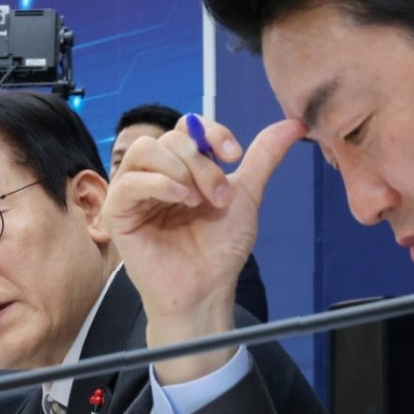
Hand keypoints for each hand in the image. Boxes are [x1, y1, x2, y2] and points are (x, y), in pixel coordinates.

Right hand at [101, 115, 305, 381]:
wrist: (206, 289)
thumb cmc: (220, 249)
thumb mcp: (245, 195)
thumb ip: (263, 158)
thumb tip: (295, 124)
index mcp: (181, 166)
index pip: (188, 126)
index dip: (212, 133)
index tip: (235, 155)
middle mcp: (156, 173)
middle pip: (171, 138)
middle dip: (202, 163)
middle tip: (220, 197)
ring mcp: (134, 191)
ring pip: (146, 150)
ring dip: (180, 169)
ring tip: (197, 201)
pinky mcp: (118, 212)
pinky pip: (129, 181)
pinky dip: (158, 183)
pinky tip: (181, 198)